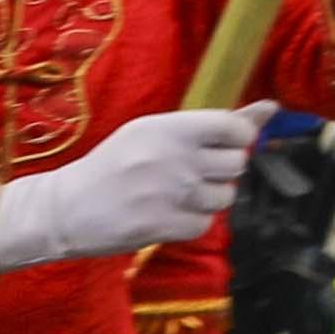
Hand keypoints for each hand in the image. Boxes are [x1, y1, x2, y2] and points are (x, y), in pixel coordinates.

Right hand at [0, 107, 266, 271]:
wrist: (63, 209)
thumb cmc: (114, 166)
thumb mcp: (155, 133)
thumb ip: (215, 123)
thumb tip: (271, 107)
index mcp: (169, 128)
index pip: (236, 129)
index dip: (236, 141)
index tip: (218, 147)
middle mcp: (173, 158)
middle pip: (237, 164)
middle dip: (220, 172)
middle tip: (187, 174)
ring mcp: (169, 194)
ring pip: (225, 197)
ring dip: (207, 200)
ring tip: (173, 196)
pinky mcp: (163, 226)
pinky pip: (205, 224)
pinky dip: (191, 223)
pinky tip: (166, 216)